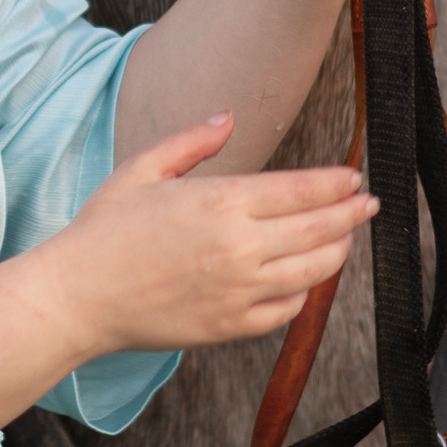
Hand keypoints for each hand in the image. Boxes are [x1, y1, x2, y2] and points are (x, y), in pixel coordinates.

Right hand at [39, 116, 375, 356]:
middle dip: (351, 214)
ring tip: (344, 239)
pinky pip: (286, 310)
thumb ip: (190, 143)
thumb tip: (227, 120)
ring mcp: (238, 291)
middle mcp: (238, 247)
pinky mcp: (231, 326)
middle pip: (319, 229)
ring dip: (336, 252)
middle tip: (368, 204)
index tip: (354, 178)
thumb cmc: (104, 231)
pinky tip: (304, 279)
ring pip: (313, 272)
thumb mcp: (142, 170)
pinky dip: (303, 292)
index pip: (301, 190)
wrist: (78, 298)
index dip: (336, 184)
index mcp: (220, 202)